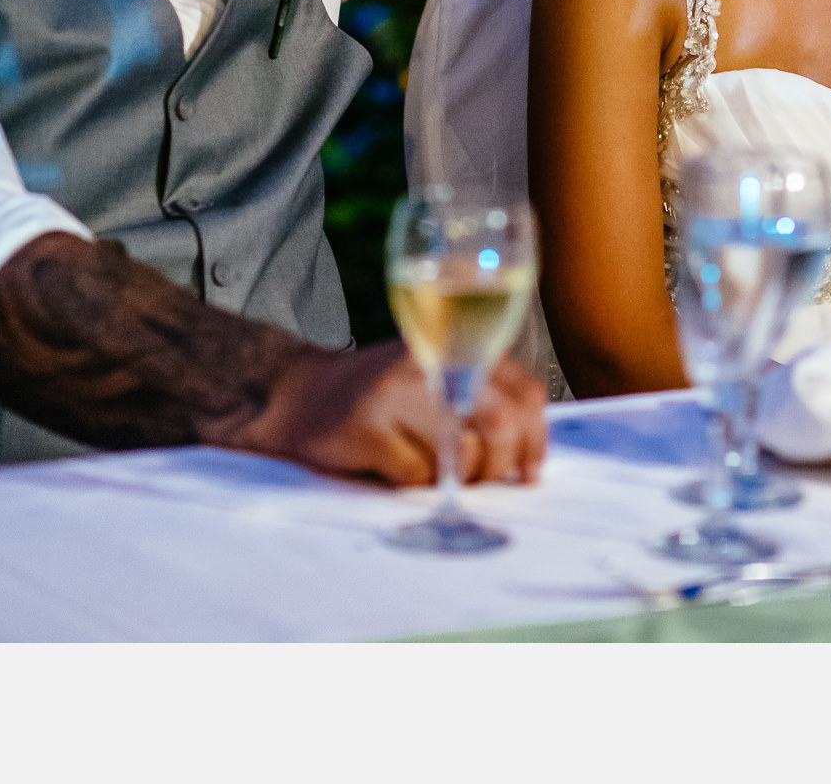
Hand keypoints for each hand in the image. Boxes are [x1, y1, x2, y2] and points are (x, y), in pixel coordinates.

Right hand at [238, 342, 549, 486]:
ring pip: (460, 454)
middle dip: (501, 465)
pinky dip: (413, 483)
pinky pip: (415, 474)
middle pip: (501, 423)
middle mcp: (427, 361)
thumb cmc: (379, 399)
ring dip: (456, 478)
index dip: (535, 438)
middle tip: (486, 479)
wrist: (296, 396)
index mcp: (452, 347)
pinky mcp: (366, 425)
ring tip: (434, 469)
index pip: (523, 392)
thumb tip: (529, 448)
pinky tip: (393, 467)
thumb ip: (481, 397)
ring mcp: (395, 392)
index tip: (529, 469)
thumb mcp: (434, 380)